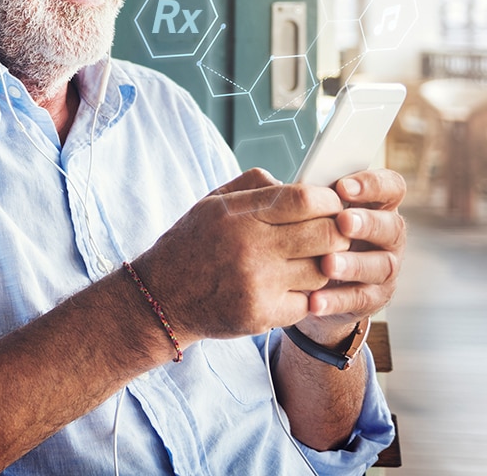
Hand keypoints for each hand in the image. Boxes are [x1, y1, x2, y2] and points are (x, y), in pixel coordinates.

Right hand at [135, 169, 351, 346]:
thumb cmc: (191, 245)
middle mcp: (249, 248)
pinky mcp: (261, 315)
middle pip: (326, 234)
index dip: (329, 200)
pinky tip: (288, 287)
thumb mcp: (212, 203)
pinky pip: (308, 301)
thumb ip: (254, 185)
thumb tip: (298, 182)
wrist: (161, 298)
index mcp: (237, 215)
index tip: (330, 205)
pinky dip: (304, 295)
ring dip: (322, 265)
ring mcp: (257, 284)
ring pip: (322, 270)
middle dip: (336, 232)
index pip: (305, 199)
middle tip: (329, 234)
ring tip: (305, 261)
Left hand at [295, 169, 406, 344]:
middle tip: (342, 222)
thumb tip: (270, 181)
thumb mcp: (302, 212)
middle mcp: (386, 235)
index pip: (390, 187)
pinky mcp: (373, 298)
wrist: (306, 283)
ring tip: (327, 264)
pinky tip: (315, 300)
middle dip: (368, 223)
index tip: (343, 186)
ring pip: (381, 265)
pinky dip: (338, 300)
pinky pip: (361, 299)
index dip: (373, 184)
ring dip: (354, 264)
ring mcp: (383, 267)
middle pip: (392, 226)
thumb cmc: (306, 233)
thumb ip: (294, 194)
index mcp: (373, 205)